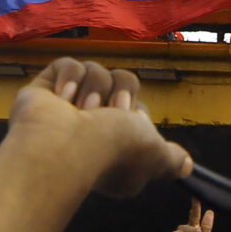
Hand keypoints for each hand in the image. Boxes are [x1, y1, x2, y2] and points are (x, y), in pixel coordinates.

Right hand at [3, 59, 190, 199]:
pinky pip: (67, 65)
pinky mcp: (44, 93)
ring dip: (94, 89)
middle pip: (119, 83)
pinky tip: (62, 99)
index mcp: (113, 144)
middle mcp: (89, 128)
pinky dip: (68, 78)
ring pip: (96, 72)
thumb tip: (186, 166)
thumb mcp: (156, 156)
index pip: (133, 110)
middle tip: (110, 113)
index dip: (136, 112)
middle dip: (118, 95)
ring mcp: (65, 109)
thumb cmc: (113, 150)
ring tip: (81, 110)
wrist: (65, 144)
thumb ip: (171, 159)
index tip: (131, 122)